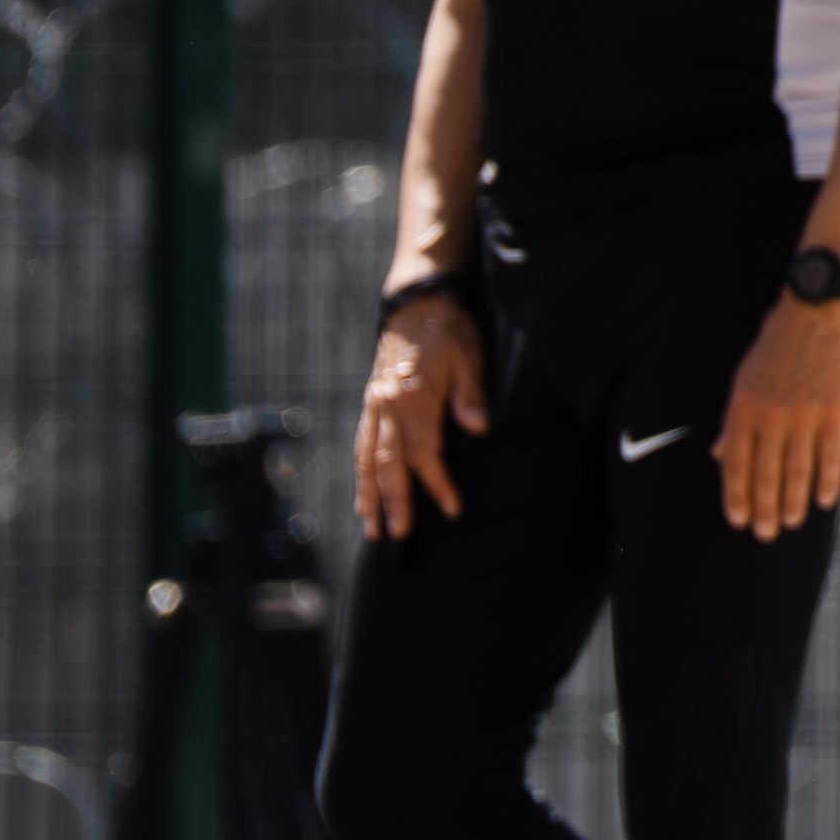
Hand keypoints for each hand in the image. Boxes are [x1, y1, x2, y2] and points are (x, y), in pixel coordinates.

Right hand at [352, 292, 484, 540]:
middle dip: (392, 502)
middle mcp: (386, 406)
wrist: (416, 302)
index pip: (423, 452)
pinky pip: (362, 443)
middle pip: (387, 464)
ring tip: (371, 527)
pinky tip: (363, 492)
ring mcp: (374, 405)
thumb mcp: (469, 356)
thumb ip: (470, 394)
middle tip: (396, 537)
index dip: (435, 483)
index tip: (450, 508)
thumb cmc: (449, 330)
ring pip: (367, 458)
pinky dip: (361, 471)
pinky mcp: (371, 402)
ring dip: (369, 494)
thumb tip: (478, 429)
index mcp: (411, 398)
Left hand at [716, 297, 839, 540]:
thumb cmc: (779, 343)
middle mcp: (771, 416)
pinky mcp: (835, 411)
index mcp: (743, 408)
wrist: (819, 309)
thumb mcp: (745, 378)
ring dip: (792, 503)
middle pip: (765, 475)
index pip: (735, 465)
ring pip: (796, 471)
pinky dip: (828, 482)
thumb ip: (735, 420)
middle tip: (765, 534)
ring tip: (791, 524)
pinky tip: (825, 501)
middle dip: (763, 509)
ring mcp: (804, 415)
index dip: (736, 496)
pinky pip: (831, 456)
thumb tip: (721, 455)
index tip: (738, 521)